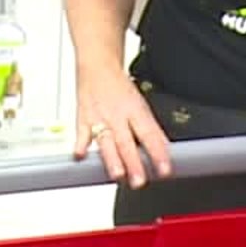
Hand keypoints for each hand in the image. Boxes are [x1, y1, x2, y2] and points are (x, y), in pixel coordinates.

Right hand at [75, 68, 171, 189]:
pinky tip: (81, 155)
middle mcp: (118, 115)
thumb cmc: (119, 88)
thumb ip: (150, 129)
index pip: (150, 135)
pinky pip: (82, 132)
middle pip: (127, 142)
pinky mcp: (83, 118)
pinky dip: (80, 143)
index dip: (158, 153)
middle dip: (134, 163)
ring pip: (106, 141)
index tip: (164, 170)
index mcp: (136, 110)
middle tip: (140, 181)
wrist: (97, 66)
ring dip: (111, 158)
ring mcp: (99, 117)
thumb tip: (163, 150)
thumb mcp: (141, 106)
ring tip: (117, 174)